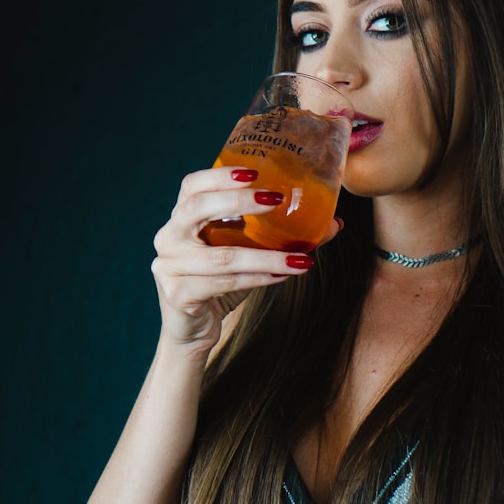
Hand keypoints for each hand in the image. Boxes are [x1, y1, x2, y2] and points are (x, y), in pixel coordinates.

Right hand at [150, 167, 340, 358]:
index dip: (219, 176)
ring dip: (266, 256)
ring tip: (299, 258)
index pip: (192, 185)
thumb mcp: (248, 251)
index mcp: (182, 217)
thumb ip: (281, 234)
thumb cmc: (221, 280)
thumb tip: (334, 222)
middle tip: (276, 199)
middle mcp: (169, 236)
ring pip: (222, 255)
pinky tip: (282, 276)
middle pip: (197, 208)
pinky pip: (224, 282)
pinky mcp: (178, 293)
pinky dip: (258, 278)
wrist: (192, 331)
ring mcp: (169, 266)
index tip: (253, 172)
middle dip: (239, 202)